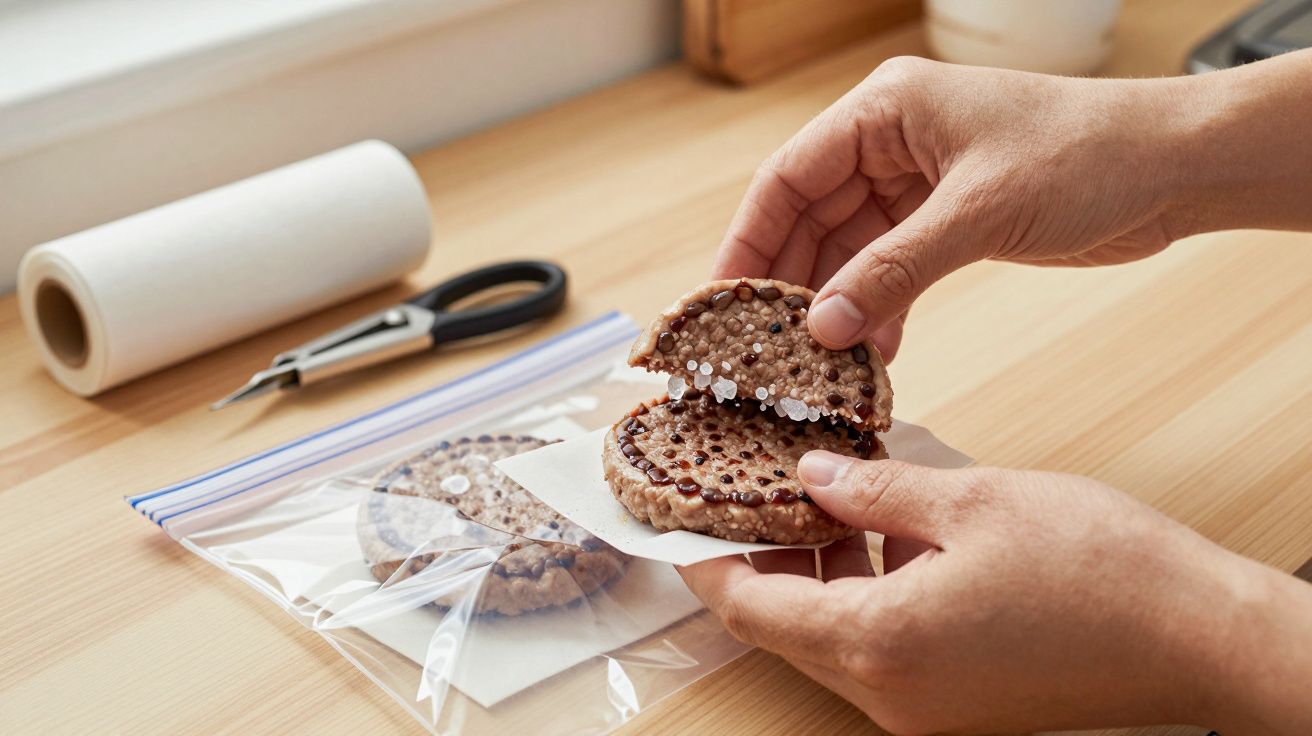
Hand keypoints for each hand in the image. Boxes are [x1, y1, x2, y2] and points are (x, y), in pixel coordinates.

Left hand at [678, 456, 1311, 733]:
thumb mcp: (969, 501)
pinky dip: (857, 597)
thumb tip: (813, 475)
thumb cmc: (1099, 569)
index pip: (750, 605)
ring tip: (809, 501)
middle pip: (781, 628)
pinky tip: (874, 538)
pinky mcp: (955, 703)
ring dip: (809, 576)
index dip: (706, 559)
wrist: (1200, 637)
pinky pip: (875, 651)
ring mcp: (923, 708)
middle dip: (754, 561)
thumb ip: (874, 489)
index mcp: (879, 642)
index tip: (679, 518)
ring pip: (828, 639)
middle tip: (744, 493)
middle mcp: (889, 693)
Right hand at [710, 51, 1311, 360]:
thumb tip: (824, 328)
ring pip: (848, 252)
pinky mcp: (945, 220)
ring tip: (815, 364)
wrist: (1173, 166)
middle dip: (788, 285)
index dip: (746, 242)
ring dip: (835, 307)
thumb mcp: (978, 212)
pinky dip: (879, 310)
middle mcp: (890, 142)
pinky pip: (890, 270)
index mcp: (884, 111)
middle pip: (808, 219)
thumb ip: (893, 270)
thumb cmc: (1087, 154)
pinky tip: (871, 353)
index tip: (720, 301)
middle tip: (760, 348)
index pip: (788, 179)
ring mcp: (916, 183)